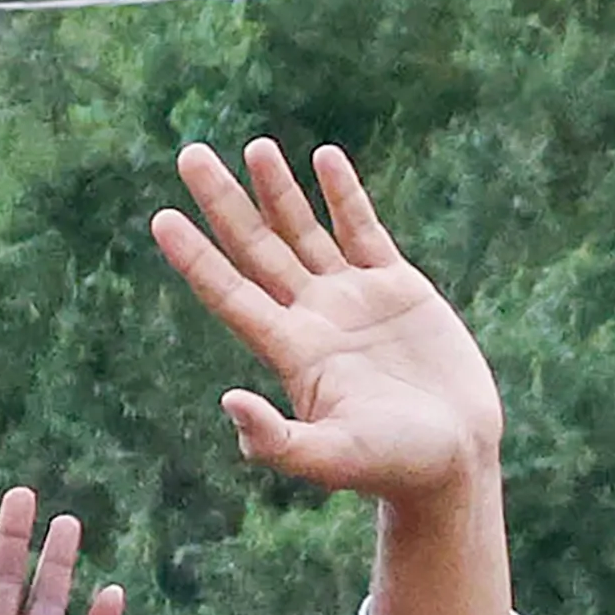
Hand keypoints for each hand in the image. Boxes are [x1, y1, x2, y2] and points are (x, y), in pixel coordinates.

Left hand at [145, 143, 500, 509]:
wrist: (453, 460)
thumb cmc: (392, 467)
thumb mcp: (330, 458)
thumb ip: (278, 441)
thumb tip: (229, 403)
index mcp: (290, 352)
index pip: (230, 293)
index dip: (195, 256)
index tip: (162, 218)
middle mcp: (312, 318)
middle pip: (256, 249)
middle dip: (224, 202)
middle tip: (190, 155)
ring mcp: (353, 300)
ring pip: (305, 232)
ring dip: (278, 191)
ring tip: (254, 147)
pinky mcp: (398, 288)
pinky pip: (364, 230)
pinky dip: (345, 195)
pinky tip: (325, 158)